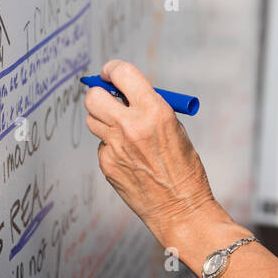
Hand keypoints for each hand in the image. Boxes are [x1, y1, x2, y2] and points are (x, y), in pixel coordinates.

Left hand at [84, 59, 216, 244]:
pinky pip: (101, 145)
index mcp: (154, 110)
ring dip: (104, 119)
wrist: (181, 207)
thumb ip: (149, 107)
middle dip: (100, 93)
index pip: (121, 73)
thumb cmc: (184, 166)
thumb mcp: (174, 127)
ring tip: (123, 130)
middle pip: (94, 97)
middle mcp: (131, 126)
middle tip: (109, 98)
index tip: (111, 73)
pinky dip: (112, 146)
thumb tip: (123, 93)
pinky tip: (129, 157)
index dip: (112, 69)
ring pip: (92, 120)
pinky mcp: (107, 165)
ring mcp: (115, 147)